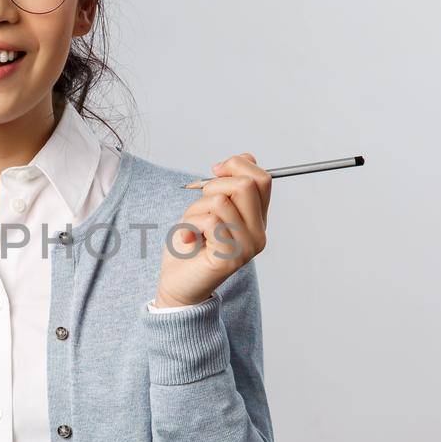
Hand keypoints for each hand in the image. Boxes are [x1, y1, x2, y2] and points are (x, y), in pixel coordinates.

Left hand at [155, 152, 270, 307]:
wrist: (178, 283)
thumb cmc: (191, 244)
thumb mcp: (210, 206)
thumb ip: (229, 185)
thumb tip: (244, 157)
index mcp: (258, 220)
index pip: (262, 179)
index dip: (237, 165)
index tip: (214, 171)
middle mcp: (259, 234)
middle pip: (246, 185)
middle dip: (214, 185)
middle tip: (200, 203)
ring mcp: (247, 247)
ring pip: (221, 201)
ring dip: (196, 209)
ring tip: (193, 228)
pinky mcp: (230, 257)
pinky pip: (210, 220)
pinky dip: (190, 223)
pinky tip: (190, 239)